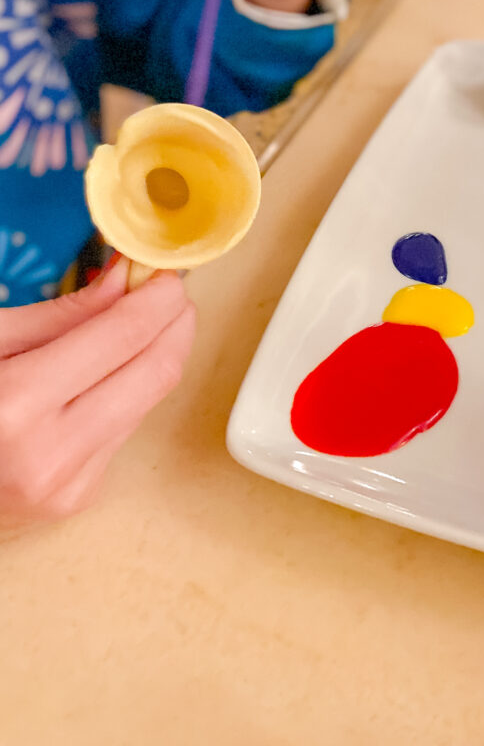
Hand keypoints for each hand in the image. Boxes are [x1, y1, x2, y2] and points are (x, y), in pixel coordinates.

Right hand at [0, 259, 195, 524]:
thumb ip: (62, 315)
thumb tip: (123, 281)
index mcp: (17, 405)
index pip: (123, 336)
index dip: (158, 298)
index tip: (167, 273)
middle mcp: (51, 453)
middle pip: (156, 374)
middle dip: (176, 325)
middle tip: (171, 294)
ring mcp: (68, 485)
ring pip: (148, 403)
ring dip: (157, 356)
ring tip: (143, 324)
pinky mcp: (77, 498)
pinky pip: (123, 431)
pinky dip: (126, 394)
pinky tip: (108, 375)